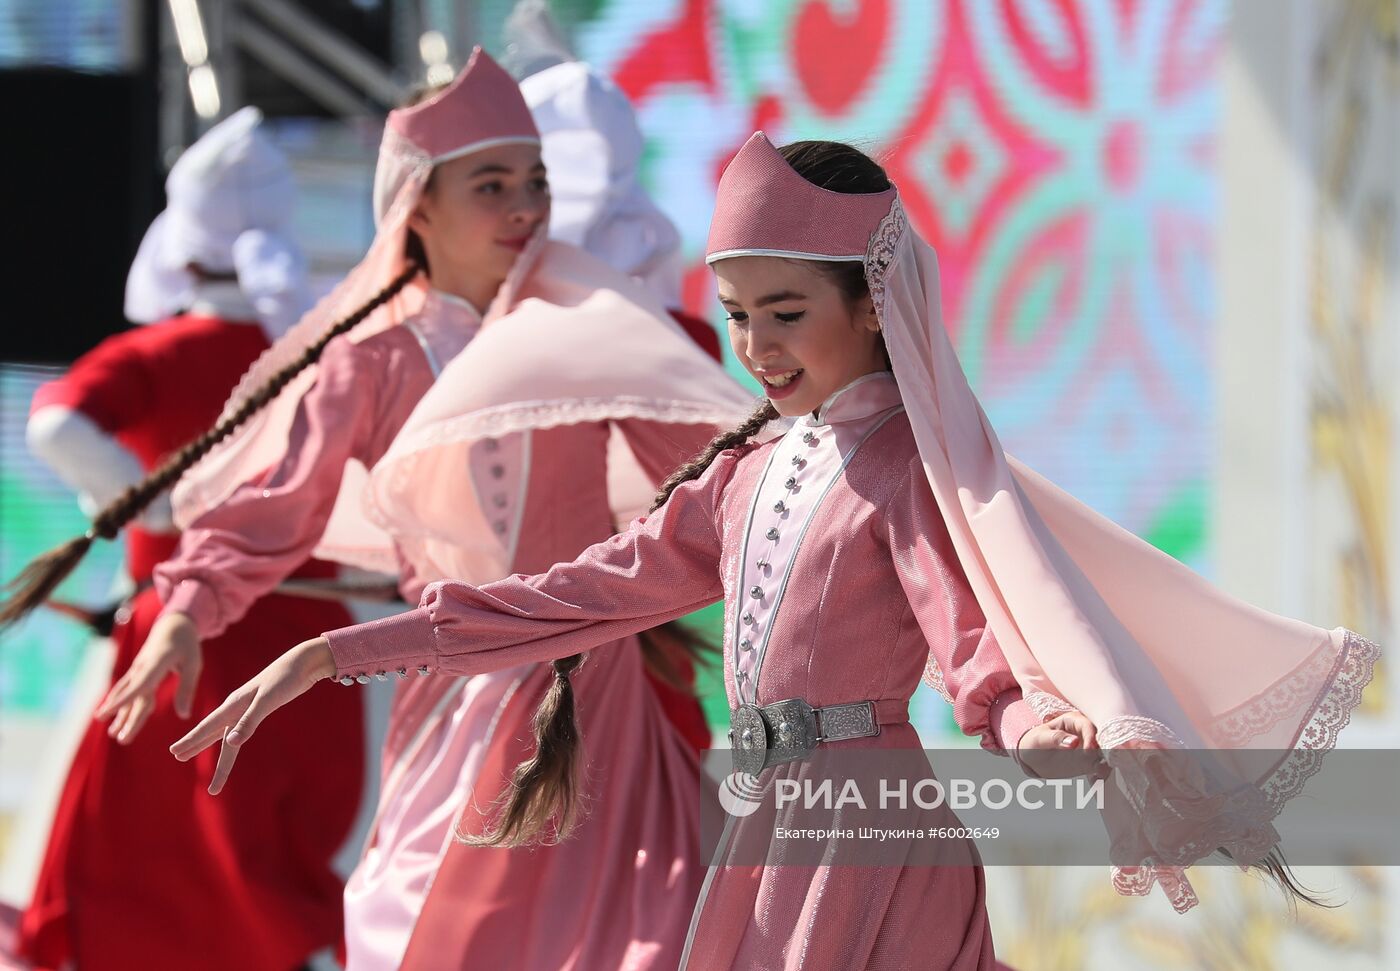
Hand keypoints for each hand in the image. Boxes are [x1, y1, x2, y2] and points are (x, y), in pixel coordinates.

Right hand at [96, 611, 201, 742]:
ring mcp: (137, 670)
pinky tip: (112, 717)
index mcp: (158, 662)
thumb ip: (187, 688)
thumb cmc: (187, 644)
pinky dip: (120, 704)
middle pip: (134, 695)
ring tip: (113, 734)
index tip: (110, 712)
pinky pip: (128, 691)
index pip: (139, 684)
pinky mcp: (136, 672)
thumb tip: (184, 715)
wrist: (172, 624)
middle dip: (126, 717)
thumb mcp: (193, 663)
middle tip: (120, 739)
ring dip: (119, 714)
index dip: (124, 699)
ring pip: (127, 694)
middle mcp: (143, 667)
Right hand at [170, 637, 335, 793]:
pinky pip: (238, 728)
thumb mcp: (268, 700)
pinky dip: (230, 739)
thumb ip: (249, 721)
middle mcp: (236, 706)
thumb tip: (230, 742)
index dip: (192, 741)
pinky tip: (228, 741)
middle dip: (195, 745)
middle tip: (177, 757)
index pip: (208, 727)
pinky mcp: (259, 707)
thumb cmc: (285, 679)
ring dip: (211, 745)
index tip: (174, 752)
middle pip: (213, 731)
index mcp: (235, 704)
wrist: (303, 663)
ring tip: (192, 754)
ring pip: (225, 732)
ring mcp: (247, 707)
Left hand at [1015, 710, 1100, 778]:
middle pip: (1103, 736)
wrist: (1032, 758)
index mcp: (1073, 720)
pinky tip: (1097, 778)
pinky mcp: (1090, 762)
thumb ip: (1056, 738)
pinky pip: (1102, 766)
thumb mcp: (1040, 738)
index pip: (1088, 725)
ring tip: (1101, 772)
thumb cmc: (1034, 742)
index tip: (1088, 750)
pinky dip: (1103, 772)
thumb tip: (1073, 742)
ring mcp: (1089, 747)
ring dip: (1108, 761)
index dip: (1091, 737)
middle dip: (1108, 747)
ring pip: (1106, 752)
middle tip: (1105, 760)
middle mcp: (1085, 732)